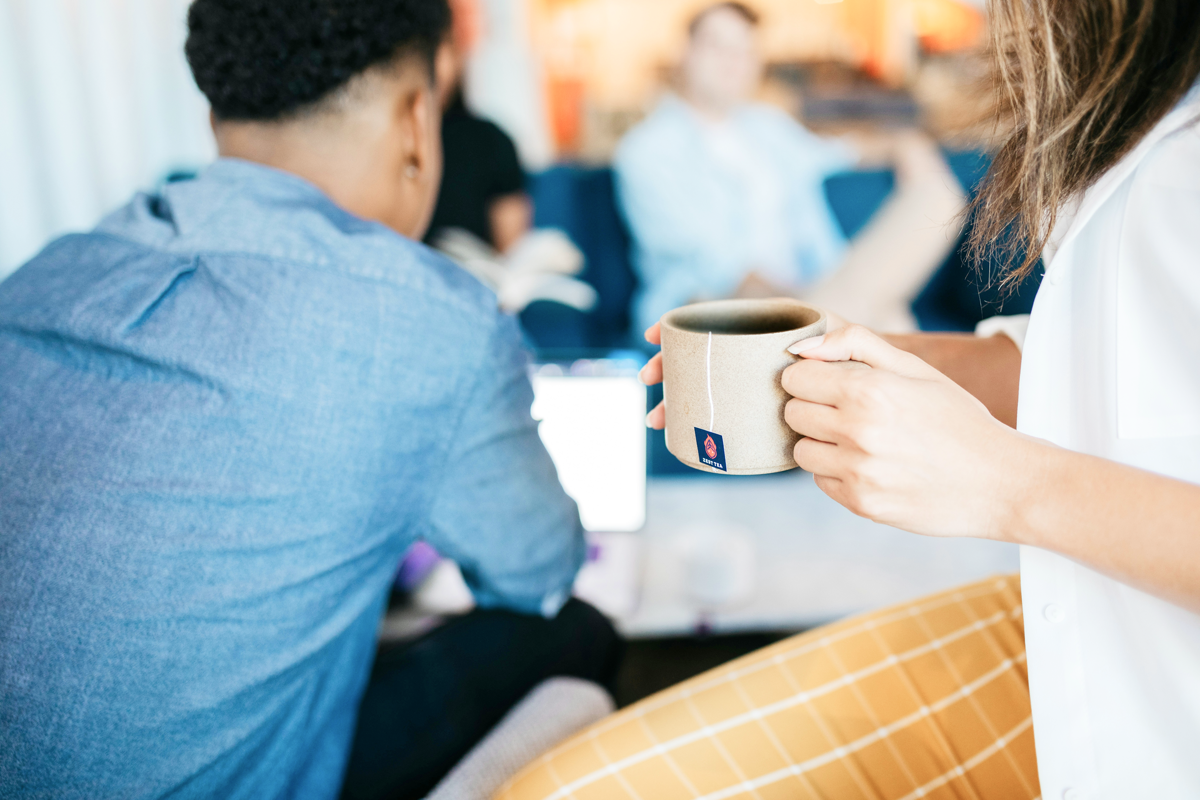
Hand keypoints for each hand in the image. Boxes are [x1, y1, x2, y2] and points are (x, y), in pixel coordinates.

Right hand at [639, 310, 851, 429]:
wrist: (884, 400)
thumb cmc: (872, 365)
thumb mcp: (859, 344)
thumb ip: (841, 341)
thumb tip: (799, 354)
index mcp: (771, 329)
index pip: (717, 321)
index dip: (681, 327)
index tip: (654, 334)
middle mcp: (758, 356)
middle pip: (703, 358)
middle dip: (669, 368)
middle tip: (649, 380)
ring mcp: (757, 386)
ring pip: (708, 389)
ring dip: (678, 400)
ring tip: (659, 419)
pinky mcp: (762, 414)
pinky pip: (726, 416)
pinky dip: (701, 423)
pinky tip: (682, 435)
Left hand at [782, 325, 1025, 539]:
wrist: (1000, 481)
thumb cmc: (956, 417)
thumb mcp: (914, 367)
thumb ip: (853, 344)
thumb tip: (799, 348)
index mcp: (868, 391)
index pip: (794, 379)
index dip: (808, 378)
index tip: (828, 382)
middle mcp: (857, 432)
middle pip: (791, 414)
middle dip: (812, 408)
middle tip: (847, 411)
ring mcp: (858, 472)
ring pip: (801, 451)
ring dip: (821, 442)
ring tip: (860, 439)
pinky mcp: (862, 504)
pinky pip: (822, 481)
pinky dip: (838, 472)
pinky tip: (872, 466)